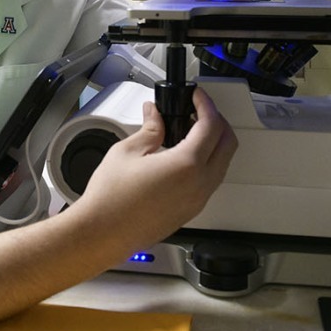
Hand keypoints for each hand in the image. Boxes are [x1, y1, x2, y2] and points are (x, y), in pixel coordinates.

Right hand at [0, 88, 235, 321]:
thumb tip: (155, 115)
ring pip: (222, 164)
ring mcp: (198, 201)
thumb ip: (150, 129)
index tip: (197, 96)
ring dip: (214, 143)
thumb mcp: (128, 151)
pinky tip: (184, 155)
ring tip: (190, 130)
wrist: (102, 233)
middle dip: (217, 122)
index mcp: (187, 165)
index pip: (212, 126)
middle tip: (198, 110)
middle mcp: (200, 184)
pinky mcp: (190, 211)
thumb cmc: (110, 199)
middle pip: (228, 144)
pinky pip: (211, 181)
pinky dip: (207, 162)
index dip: (206, 104)